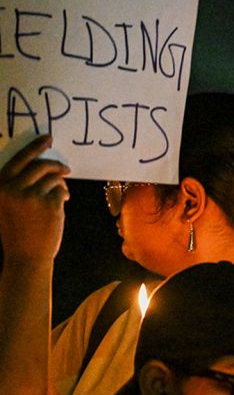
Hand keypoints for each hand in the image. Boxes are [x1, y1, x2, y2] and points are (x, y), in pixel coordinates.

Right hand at [0, 135, 68, 260]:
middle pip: (40, 165)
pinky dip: (64, 194)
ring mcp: (30, 196)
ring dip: (60, 183)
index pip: (19, 159)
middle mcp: (12, 188)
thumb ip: (19, 184)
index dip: (35, 147)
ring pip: (54, 177)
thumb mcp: (9, 203)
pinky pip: (61, 189)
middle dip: (56, 165)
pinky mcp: (48, 204)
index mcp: (0, 185)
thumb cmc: (18, 228)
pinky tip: (61, 203)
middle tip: (66, 168)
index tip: (48, 138)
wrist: (25, 255)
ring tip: (60, 194)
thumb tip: (43, 162)